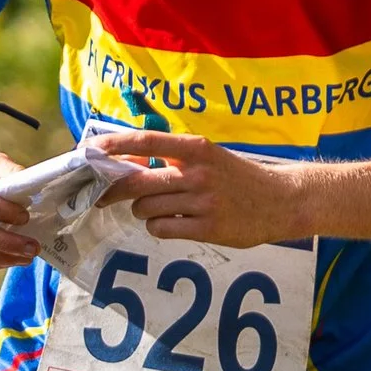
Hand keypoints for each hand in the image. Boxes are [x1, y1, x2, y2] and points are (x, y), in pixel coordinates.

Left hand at [86, 128, 305, 247]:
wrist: (281, 200)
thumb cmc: (237, 177)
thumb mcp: (209, 156)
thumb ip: (173, 157)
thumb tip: (125, 163)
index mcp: (196, 148)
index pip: (145, 141)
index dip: (113, 146)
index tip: (89, 151)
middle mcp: (197, 172)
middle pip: (137, 182)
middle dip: (114, 190)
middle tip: (102, 196)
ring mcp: (203, 201)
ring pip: (146, 208)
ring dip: (143, 211)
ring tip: (160, 208)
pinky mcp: (208, 228)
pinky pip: (162, 229)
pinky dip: (159, 227)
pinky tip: (173, 223)